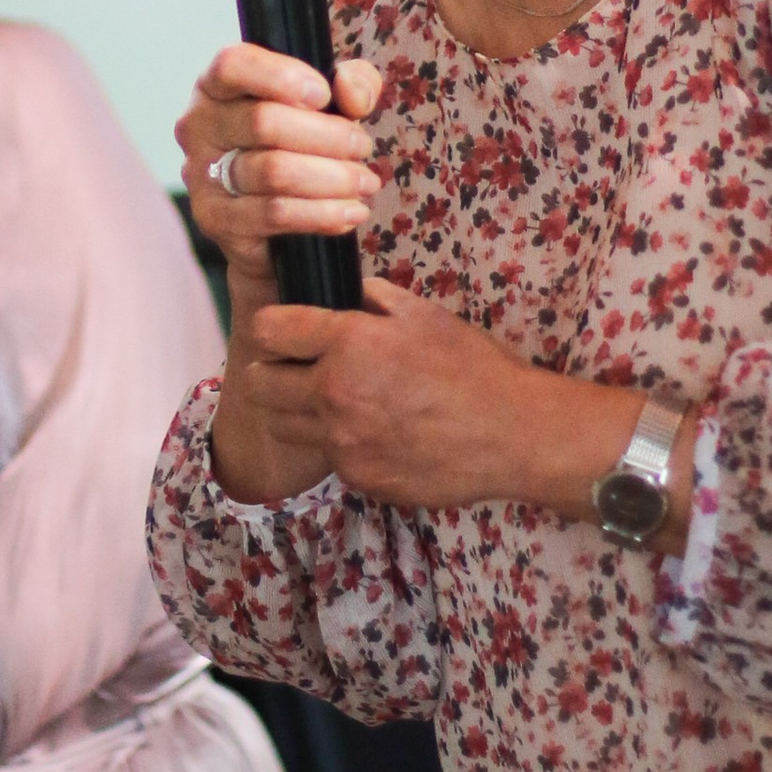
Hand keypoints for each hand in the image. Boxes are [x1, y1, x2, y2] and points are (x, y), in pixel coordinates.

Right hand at [178, 44, 380, 288]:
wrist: (271, 218)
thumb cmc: (299, 143)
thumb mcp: (330, 103)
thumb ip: (351, 83)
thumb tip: (350, 90)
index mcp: (217, 85)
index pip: (233, 66)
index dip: (280, 76)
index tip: (324, 95)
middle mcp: (199, 125)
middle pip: (263, 121)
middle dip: (328, 135)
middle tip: (362, 147)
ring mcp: (202, 174)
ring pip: (274, 171)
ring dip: (332, 178)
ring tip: (364, 182)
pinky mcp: (216, 218)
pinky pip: (275, 213)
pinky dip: (322, 213)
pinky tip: (351, 211)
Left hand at [224, 274, 541, 510]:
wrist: (511, 434)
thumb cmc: (472, 366)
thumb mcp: (422, 313)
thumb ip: (371, 297)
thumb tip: (341, 295)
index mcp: (347, 343)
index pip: (267, 330)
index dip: (274, 327)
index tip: (285, 330)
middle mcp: (332, 395)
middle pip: (261, 385)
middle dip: (273, 371)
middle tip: (299, 367)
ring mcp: (342, 442)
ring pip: (284, 426)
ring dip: (297, 410)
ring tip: (334, 401)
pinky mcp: (357, 477)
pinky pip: (327, 455)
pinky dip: (338, 443)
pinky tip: (374, 431)